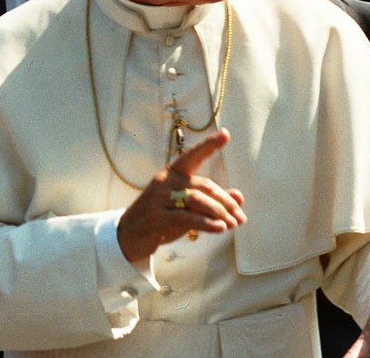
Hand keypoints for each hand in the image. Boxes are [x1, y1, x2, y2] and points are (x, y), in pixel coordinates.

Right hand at [116, 128, 245, 261]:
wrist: (129, 236)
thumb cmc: (161, 218)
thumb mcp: (186, 207)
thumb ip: (211, 200)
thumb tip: (239, 196)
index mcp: (171, 174)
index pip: (192, 156)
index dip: (209, 145)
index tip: (226, 134)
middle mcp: (164, 181)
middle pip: (202, 186)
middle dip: (225, 202)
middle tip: (240, 218)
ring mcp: (158, 198)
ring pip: (196, 199)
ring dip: (218, 212)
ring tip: (232, 225)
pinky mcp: (157, 217)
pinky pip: (187, 217)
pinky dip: (207, 223)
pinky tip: (220, 229)